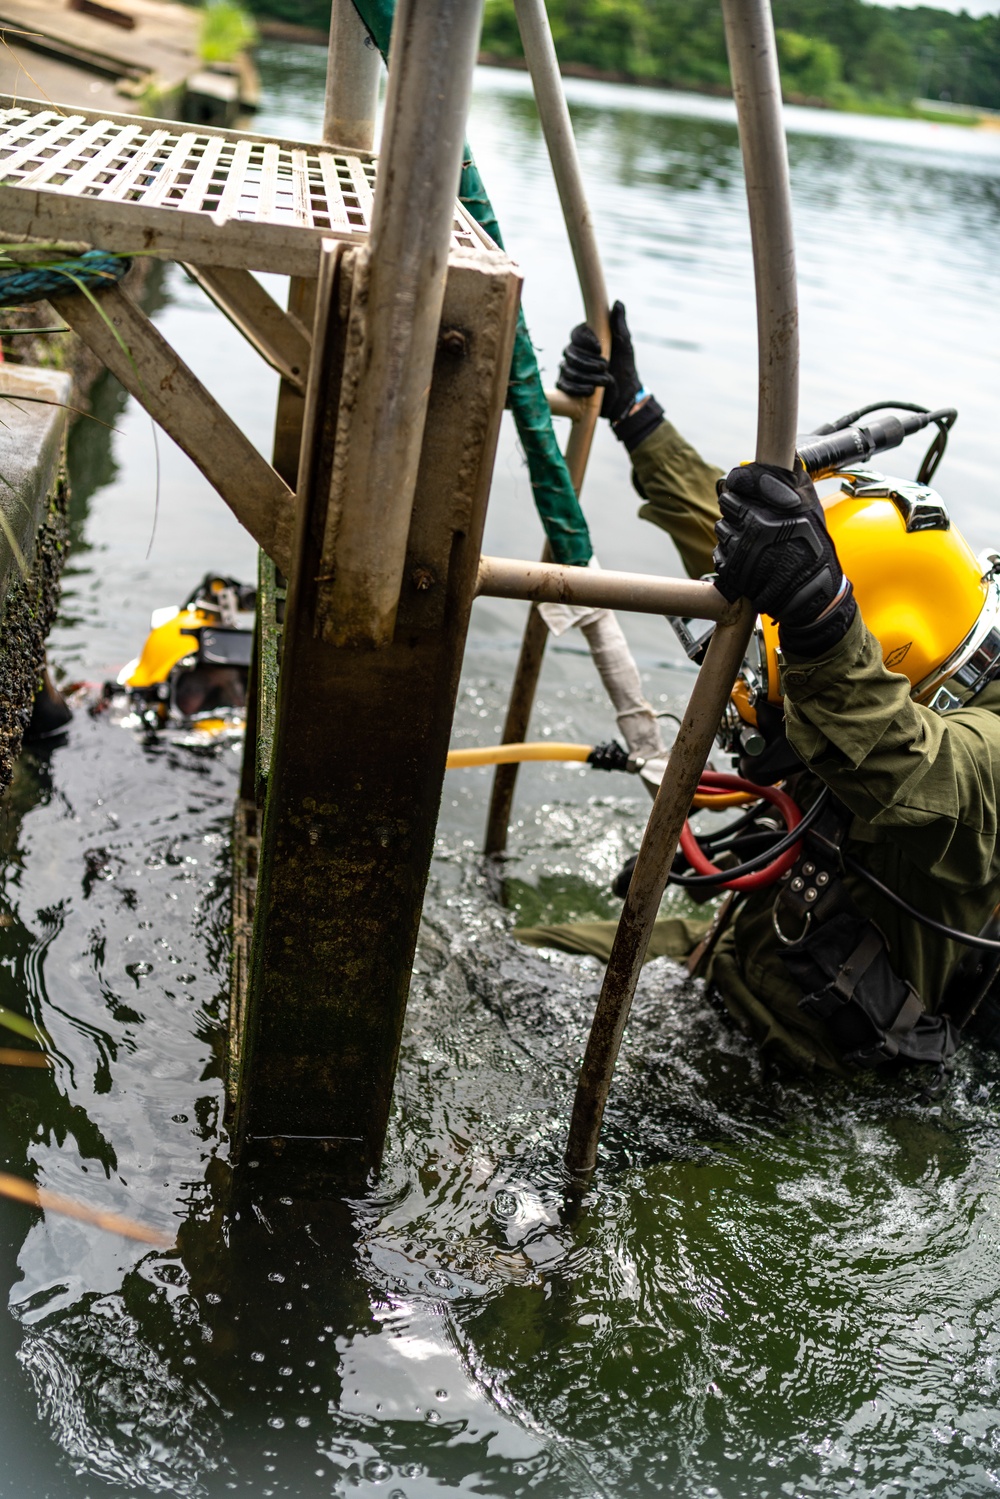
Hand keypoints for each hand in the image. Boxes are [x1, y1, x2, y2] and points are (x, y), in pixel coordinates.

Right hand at [556, 300, 641, 422]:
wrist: (624, 396)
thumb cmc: (625, 367)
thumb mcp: (624, 345)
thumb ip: (619, 324)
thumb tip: (618, 303)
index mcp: (587, 339)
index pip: (576, 333)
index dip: (586, 340)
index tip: (600, 348)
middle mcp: (575, 352)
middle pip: (571, 352)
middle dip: (589, 362)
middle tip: (606, 367)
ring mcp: (569, 369)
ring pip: (568, 369)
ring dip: (587, 376)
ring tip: (604, 381)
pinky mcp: (567, 385)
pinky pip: (563, 384)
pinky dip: (577, 388)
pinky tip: (591, 391)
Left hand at [713, 463, 851, 642]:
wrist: (811, 593)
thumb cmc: (813, 548)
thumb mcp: (811, 507)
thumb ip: (792, 480)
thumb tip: (779, 456)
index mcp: (777, 504)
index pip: (739, 480)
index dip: (740, 483)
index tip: (742, 487)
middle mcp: (757, 523)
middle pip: (727, 502)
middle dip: (737, 508)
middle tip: (755, 520)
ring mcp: (742, 547)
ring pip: (722, 527)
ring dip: (734, 532)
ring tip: (757, 544)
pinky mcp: (732, 568)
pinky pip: (719, 551)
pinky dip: (730, 554)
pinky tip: (750, 560)